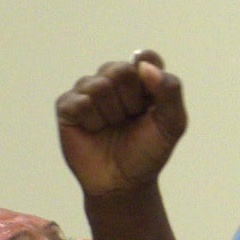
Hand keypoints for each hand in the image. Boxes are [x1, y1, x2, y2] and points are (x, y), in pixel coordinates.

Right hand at [57, 51, 186, 199]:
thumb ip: (169, 90)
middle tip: (131, 119)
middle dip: (132, 101)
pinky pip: (80, 102)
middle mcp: (113, 79)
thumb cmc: (149, 151)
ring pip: (99, 85)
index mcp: (142, 79)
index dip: (150, 79)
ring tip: (113, 127)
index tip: (151, 103)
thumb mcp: (172, 123)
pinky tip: (94, 130)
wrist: (123, 182)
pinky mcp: (67, 105)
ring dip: (113, 113)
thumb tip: (142, 64)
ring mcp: (88, 90)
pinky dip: (93, 121)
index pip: (146, 57)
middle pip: (121, 70)